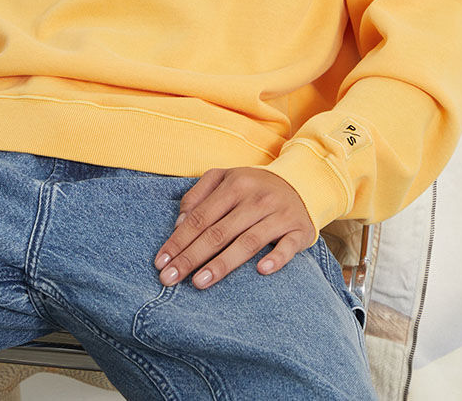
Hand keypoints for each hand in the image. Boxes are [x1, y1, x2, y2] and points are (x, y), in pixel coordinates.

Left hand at [153, 167, 314, 288]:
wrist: (301, 184)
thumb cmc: (253, 187)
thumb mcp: (224, 179)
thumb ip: (198, 195)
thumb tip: (178, 224)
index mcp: (234, 185)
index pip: (200, 217)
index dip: (178, 240)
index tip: (160, 262)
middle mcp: (256, 199)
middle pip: (218, 232)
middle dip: (191, 257)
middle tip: (170, 279)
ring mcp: (278, 215)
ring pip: (248, 241)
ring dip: (223, 263)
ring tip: (199, 283)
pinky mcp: (299, 230)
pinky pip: (287, 247)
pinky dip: (276, 258)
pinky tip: (261, 271)